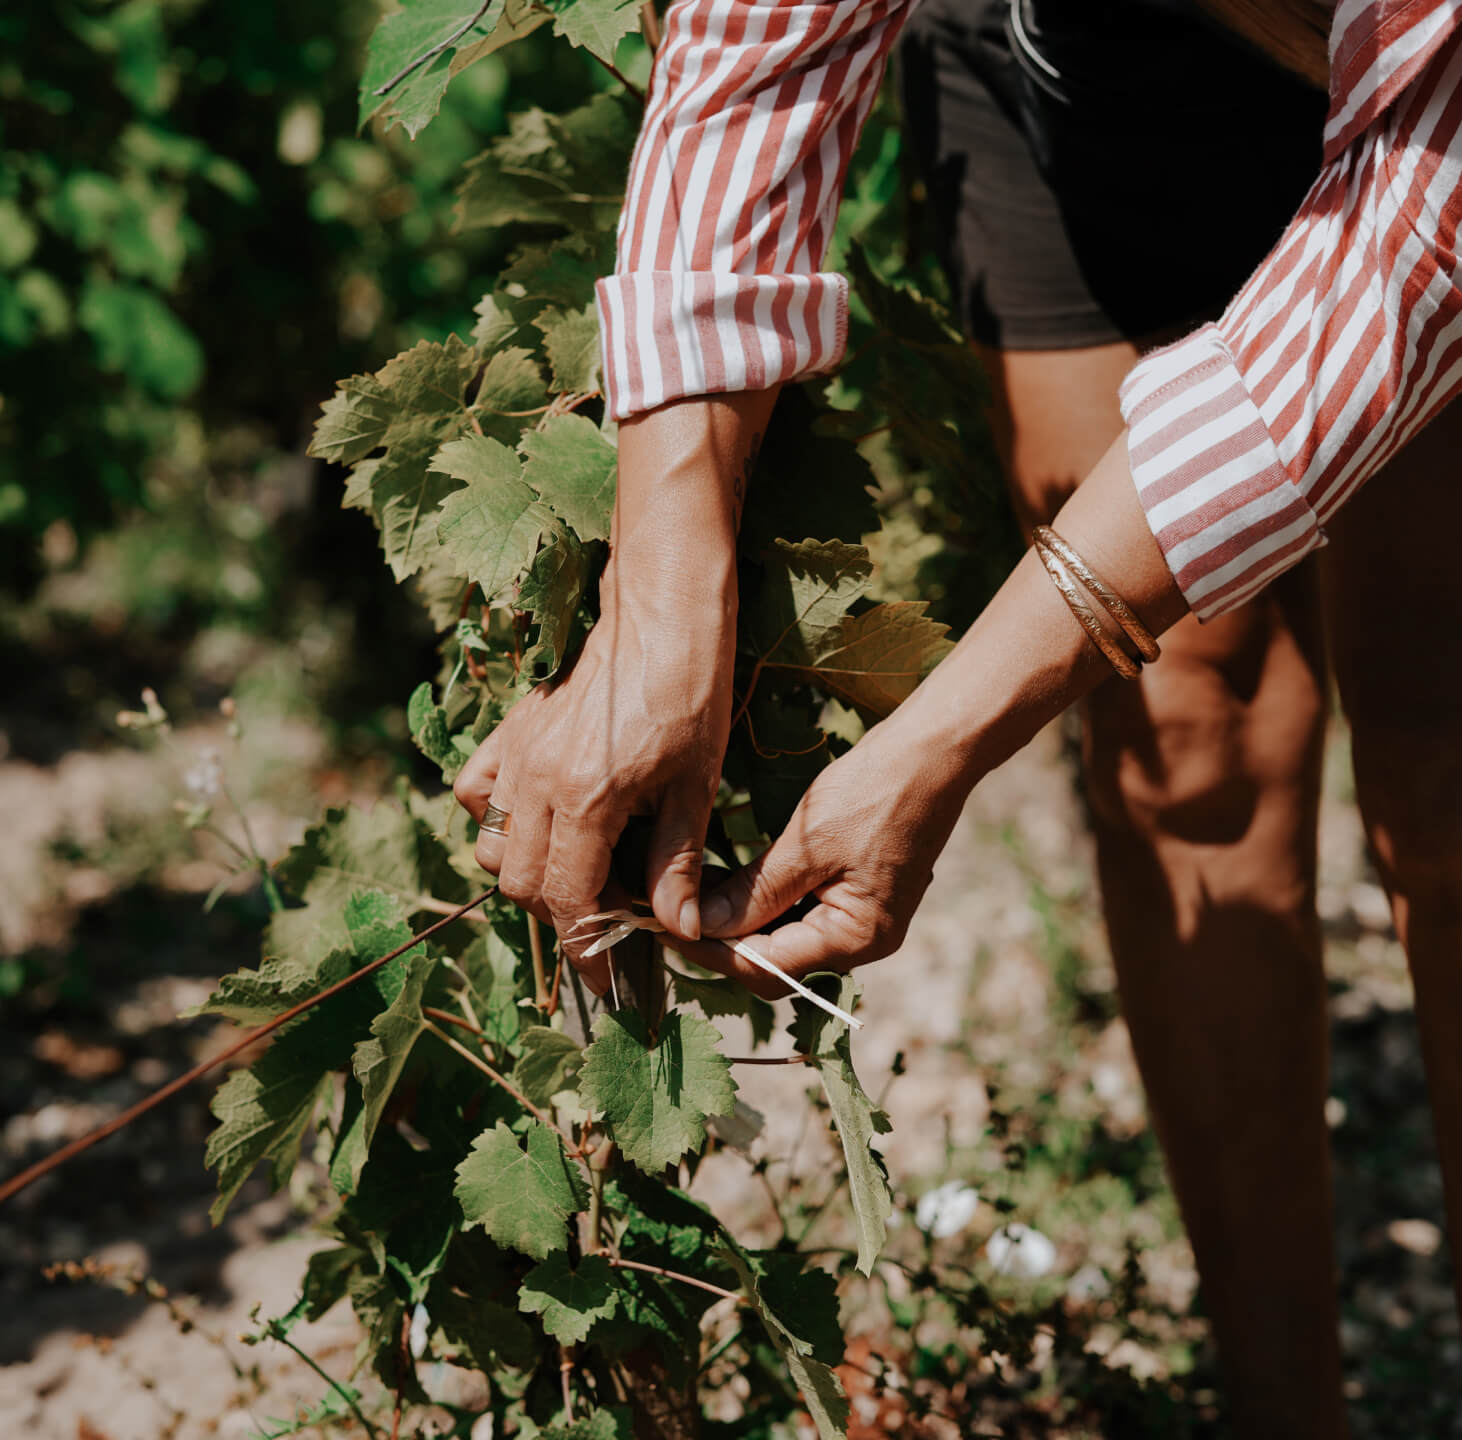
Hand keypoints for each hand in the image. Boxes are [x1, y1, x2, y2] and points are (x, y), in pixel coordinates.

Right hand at [453, 551, 733, 991]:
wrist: (661, 610)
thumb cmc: (691, 691)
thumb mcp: (696, 785)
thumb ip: (674, 862)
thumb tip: (674, 930)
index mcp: (585, 800)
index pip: (567, 902)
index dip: (585, 952)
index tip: (606, 982)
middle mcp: (536, 782)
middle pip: (523, 884)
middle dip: (562, 914)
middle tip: (612, 914)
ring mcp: (515, 755)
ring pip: (494, 846)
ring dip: (531, 873)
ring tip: (584, 869)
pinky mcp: (510, 732)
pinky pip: (475, 793)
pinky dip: (496, 819)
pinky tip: (542, 819)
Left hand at [694, 704, 972, 992]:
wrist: (933, 751)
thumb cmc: (874, 790)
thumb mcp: (806, 843)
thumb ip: (755, 893)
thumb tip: (702, 925)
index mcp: (857, 938)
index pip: (766, 966)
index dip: (710, 950)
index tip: (664, 926)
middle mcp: (865, 942)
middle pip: (776, 964)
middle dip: (722, 942)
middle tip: (671, 913)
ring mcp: (865, 921)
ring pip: (786, 941)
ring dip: (740, 923)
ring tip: (692, 895)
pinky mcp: (860, 896)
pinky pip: (802, 916)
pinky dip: (765, 905)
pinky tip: (729, 884)